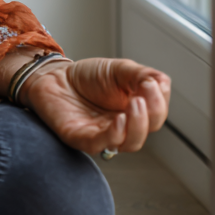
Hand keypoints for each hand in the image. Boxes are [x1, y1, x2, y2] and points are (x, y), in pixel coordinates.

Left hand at [22, 57, 170, 154]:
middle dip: (152, 114)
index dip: (159, 101)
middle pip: (147, 130)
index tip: (152, 84)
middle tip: (144, 97)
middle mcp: (123, 127)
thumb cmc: (85, 77)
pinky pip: (103, 144)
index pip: (156, 113)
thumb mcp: (117, 69)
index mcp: (134, 110)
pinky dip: (115, 134)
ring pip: (130, 142)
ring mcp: (104, 135)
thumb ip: (141, 75)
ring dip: (137, 126)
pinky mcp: (83, 138)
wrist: (51, 76)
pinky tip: (119, 119)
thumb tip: (162, 83)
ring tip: (136, 104)